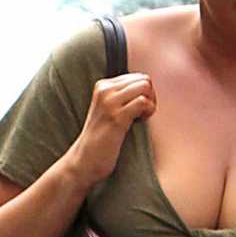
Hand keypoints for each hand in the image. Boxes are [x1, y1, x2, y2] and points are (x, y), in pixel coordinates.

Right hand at [64, 70, 155, 189]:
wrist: (85, 160)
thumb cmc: (101, 138)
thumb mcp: (108, 109)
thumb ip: (123, 95)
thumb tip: (148, 85)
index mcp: (102, 86)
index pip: (137, 76)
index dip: (144, 92)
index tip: (137, 109)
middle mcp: (105, 90)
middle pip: (143, 79)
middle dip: (150, 96)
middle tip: (142, 114)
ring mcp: (109, 103)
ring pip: (144, 86)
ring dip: (150, 103)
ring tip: (141, 117)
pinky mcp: (116, 117)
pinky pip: (143, 102)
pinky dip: (148, 111)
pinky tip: (140, 121)